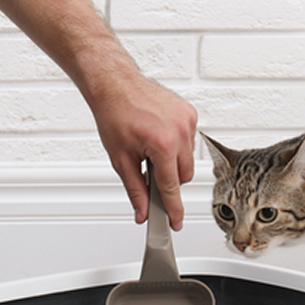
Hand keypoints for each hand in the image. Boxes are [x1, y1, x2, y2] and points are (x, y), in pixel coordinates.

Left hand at [91, 69, 196, 229]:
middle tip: (148, 170)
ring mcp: (187, 120)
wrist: (115, 84)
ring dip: (172, 161)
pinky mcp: (189, 113)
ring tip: (150, 147)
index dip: (173, 208)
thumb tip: (142, 211)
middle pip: (184, 175)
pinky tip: (158, 134)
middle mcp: (180, 131)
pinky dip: (176, 144)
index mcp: (163, 144)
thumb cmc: (114, 114)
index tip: (176, 221)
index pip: (171, 187)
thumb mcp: (120, 159)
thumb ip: (135, 189)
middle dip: (168, 179)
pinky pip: (189, 140)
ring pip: (188, 158)